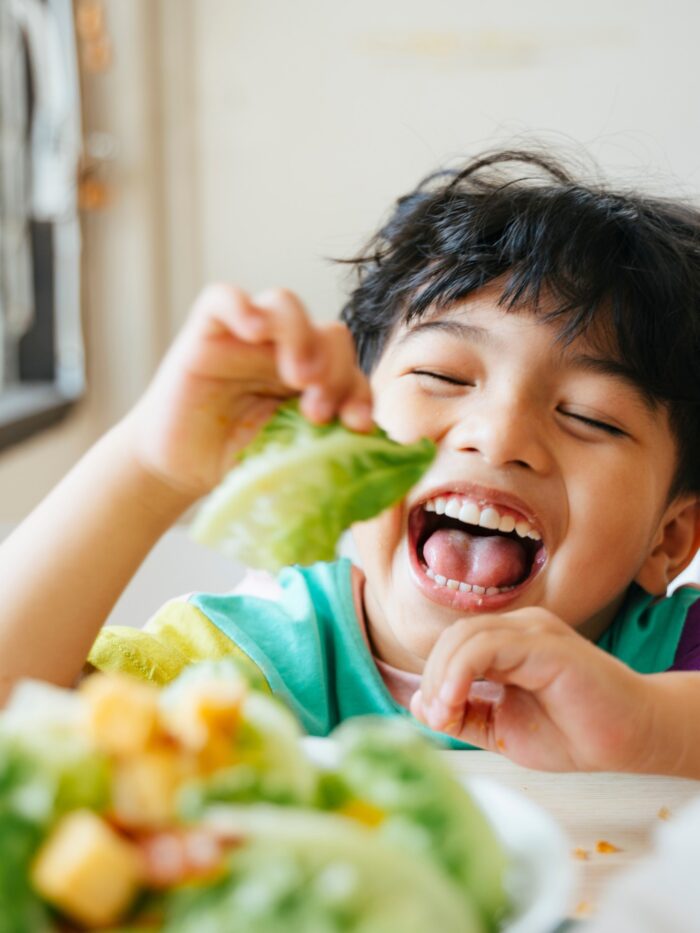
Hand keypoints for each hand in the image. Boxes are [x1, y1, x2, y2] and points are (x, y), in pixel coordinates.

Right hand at [125, 285, 372, 497]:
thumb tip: (371, 452)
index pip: (351, 369)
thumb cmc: (235, 463)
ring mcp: (246, 338)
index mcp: (315, 380)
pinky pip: (224, 299)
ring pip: (286, 305)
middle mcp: (285, 351)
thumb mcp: (289, 459)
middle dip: (335, 370)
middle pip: (329, 334)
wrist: (177, 469)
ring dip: (301, 337)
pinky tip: (253, 331)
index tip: (356, 425)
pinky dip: (242, 306)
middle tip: (318, 410)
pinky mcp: (207, 332)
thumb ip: (326, 449)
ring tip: (298, 377)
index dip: (360, 392)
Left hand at [410, 608, 651, 771]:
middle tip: (438, 718)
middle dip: (434, 678)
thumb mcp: (502, 729)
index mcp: (508, 642)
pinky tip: (456, 700)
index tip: (434, 719)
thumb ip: (464, 715)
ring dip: (443, 676)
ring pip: (466, 635)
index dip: (433, 678)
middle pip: (453, 637)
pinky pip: (488, 644)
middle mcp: (520, 628)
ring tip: (446, 712)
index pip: (452, 644)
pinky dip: (461, 670)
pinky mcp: (546, 644)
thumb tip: (419, 704)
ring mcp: (534, 630)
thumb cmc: (573, 733)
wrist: (632, 740)